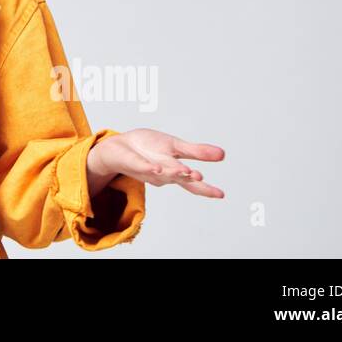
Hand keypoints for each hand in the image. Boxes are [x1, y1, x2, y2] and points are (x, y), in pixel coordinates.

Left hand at [89, 128, 224, 198]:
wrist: (119, 146)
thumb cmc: (148, 147)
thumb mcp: (176, 146)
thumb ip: (197, 152)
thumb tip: (222, 154)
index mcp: (174, 169)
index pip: (192, 181)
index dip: (206, 189)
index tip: (220, 194)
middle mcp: (163, 172)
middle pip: (177, 177)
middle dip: (188, 177)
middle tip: (200, 177)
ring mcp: (148, 168)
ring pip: (161, 172)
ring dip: (171, 172)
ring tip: (184, 171)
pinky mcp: (133, 162)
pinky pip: (141, 165)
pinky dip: (149, 167)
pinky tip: (156, 167)